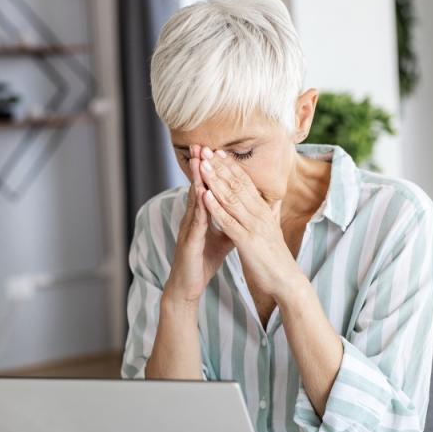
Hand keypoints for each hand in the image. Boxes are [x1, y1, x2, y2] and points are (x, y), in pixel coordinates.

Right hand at [163, 145, 234, 306]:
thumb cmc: (202, 261)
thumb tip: (245, 210)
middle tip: (200, 144)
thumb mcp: (221, 238)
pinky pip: (195, 222)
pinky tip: (201, 194)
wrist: (187, 287)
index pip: (206, 188)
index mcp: (201, 217)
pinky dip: (199, 207)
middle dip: (199, 166)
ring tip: (198, 160)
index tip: (214, 149)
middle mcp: (192, 219)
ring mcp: (188, 230)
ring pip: (193, 200)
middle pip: (197, 188)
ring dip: (195, 180)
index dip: (210, 169)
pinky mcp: (189, 243)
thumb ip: (230, 222)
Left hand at [198, 148, 302, 299]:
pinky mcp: (247, 241)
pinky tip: (204, 196)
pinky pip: (228, 221)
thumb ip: (271, 214)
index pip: (246, 183)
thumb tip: (273, 202)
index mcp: (264, 211)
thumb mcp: (273, 231)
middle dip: (221, 167)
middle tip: (206, 150)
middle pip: (238, 185)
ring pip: (231, 198)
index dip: (231, 166)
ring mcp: (254, 226)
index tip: (218, 152)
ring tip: (202, 165)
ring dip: (215, 180)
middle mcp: (260, 214)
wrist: (286, 281)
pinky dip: (216, 207)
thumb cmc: (276, 258)